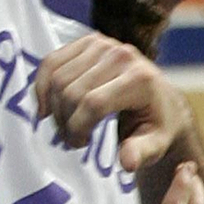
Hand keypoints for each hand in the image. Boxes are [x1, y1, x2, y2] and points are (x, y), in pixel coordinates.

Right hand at [35, 32, 191, 174]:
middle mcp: (120, 55)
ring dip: (53, 107)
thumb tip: (126, 162)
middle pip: (71, 91)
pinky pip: (51, 61)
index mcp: (139, 80)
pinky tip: (47, 106)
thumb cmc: (158, 125)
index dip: (78, 128)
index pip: (93, 103)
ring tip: (66, 125)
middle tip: (71, 139)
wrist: (161, 98)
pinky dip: (42, 86)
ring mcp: (102, 43)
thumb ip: (141, 153)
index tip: (81, 144)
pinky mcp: (88, 40)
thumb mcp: (157, 144)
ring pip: (58, 78)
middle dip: (65, 121)